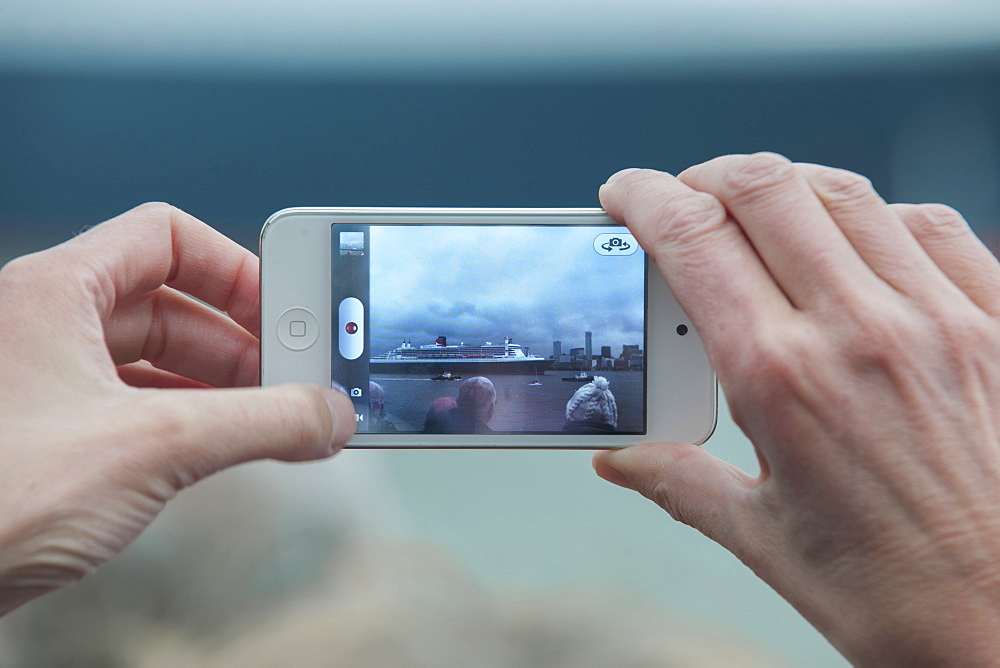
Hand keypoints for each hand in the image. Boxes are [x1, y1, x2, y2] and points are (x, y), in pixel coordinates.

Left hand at [0, 203, 354, 614]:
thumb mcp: (155, 446)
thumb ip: (261, 423)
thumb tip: (328, 414)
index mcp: (55, 291)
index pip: (165, 237)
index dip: (233, 268)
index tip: (285, 310)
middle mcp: (47, 326)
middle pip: (170, 304)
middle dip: (239, 342)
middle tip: (294, 377)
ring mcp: (46, 383)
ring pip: (154, 360)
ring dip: (220, 386)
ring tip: (273, 418)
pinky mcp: (51, 437)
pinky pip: (138, 407)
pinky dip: (189, 421)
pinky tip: (224, 449)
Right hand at [593, 155, 999, 663]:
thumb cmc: (890, 594)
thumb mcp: (761, 538)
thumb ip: (676, 481)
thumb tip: (618, 459)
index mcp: (780, 379)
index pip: (693, 240)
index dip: (644, 198)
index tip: (623, 195)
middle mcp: (859, 330)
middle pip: (764, 190)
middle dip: (706, 178)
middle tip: (685, 199)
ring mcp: (938, 319)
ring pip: (846, 194)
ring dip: (785, 187)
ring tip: (759, 209)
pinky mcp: (997, 324)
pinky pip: (932, 225)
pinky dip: (877, 214)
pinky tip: (857, 238)